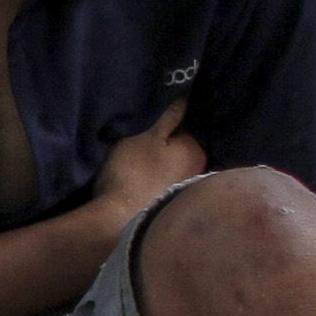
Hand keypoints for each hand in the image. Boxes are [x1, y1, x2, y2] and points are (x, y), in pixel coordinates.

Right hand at [85, 104, 206, 226]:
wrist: (116, 220)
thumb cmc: (133, 171)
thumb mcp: (147, 134)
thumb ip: (170, 114)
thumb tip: (190, 94)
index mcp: (197, 149)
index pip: (188, 124)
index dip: (170, 120)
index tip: (152, 119)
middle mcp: (199, 169)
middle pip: (183, 146)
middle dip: (169, 141)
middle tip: (143, 137)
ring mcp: (185, 188)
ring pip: (175, 164)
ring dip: (164, 160)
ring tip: (142, 157)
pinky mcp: (170, 202)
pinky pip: (166, 180)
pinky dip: (158, 175)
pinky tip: (144, 176)